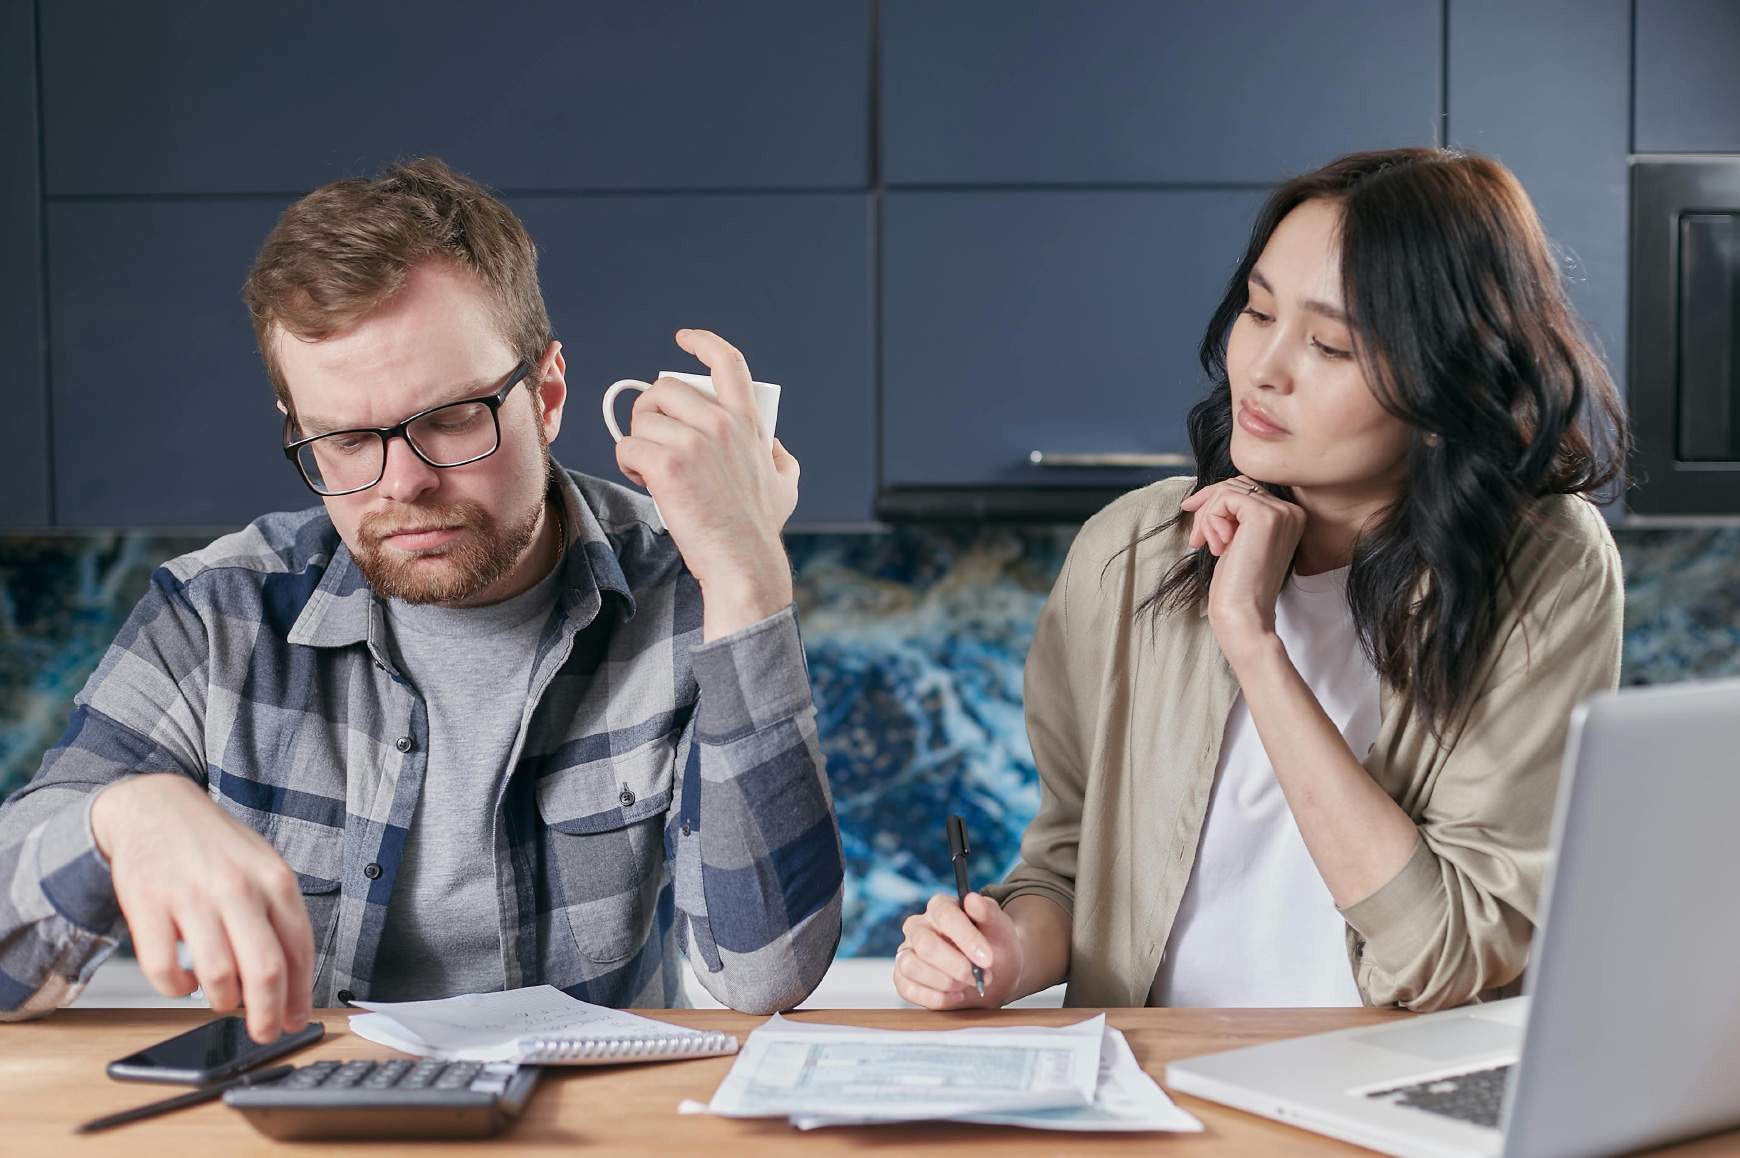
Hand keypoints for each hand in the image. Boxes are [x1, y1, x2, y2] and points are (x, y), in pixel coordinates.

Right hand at [90, 774, 313, 1042]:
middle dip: (267, 1015)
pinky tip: (184, 980)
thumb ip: (276, 919)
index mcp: (275, 880)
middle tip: (263, 1034)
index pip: (299, 951)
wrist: (155, 807)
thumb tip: (288, 984)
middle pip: (264, 971)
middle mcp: (238, 888)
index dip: (299, 996)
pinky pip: (165, 971)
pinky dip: (177, 988)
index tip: (295, 1021)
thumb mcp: (262, 868)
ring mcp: (192, 897)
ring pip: (218, 977)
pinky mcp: (148, 907)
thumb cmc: (214, 846)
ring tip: (222, 999)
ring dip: (222, 1002)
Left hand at [613, 329, 799, 639]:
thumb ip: (779, 456)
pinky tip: (642, 479)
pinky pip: (627, 446)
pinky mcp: (666, 466)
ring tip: (649, 466)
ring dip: (637, 439)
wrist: (743, 562)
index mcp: (747, 423)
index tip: (685, 339)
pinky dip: (627, 462)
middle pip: (665, 389)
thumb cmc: (759, 528)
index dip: (703, 343)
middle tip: (653, 437)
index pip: (727, 362)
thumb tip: (772, 442)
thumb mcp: (786, 483)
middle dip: (650, 409)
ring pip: (642, 418)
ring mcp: (693, 444)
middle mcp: (721, 424)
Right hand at [893, 893, 1022, 1008]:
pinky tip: (956, 996)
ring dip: (945, 982)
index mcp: (940, 906)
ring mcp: (907, 951)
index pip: (946, 916)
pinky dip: (935, 998)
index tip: (987, 959)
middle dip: (957, 966)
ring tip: (967, 984)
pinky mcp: (903, 977)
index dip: (967, 939)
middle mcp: (918, 926)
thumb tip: (973, 899)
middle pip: (925, 944)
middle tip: (980, 977)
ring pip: (911, 966)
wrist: (996, 975)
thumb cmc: (995, 946)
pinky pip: (907, 989)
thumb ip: (988, 913)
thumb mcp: (1001, 929)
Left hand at [1178, 475, 1305, 666]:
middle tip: (1196, 539)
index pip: (1247, 489)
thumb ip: (1234, 516)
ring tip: (1208, 546)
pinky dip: (1211, 520)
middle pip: (1236, 485)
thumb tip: (1206, 493)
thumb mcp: (1237, 541)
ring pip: (1227, 491)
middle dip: (1208, 507)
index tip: (1192, 515)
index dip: (1215, 500)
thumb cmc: (1237, 586)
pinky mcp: (1264, 516)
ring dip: (1207, 518)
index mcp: (1290, 517)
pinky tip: (1217, 546)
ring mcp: (1281, 512)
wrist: (1244, 615)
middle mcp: (1291, 511)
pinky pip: (1224, 498)